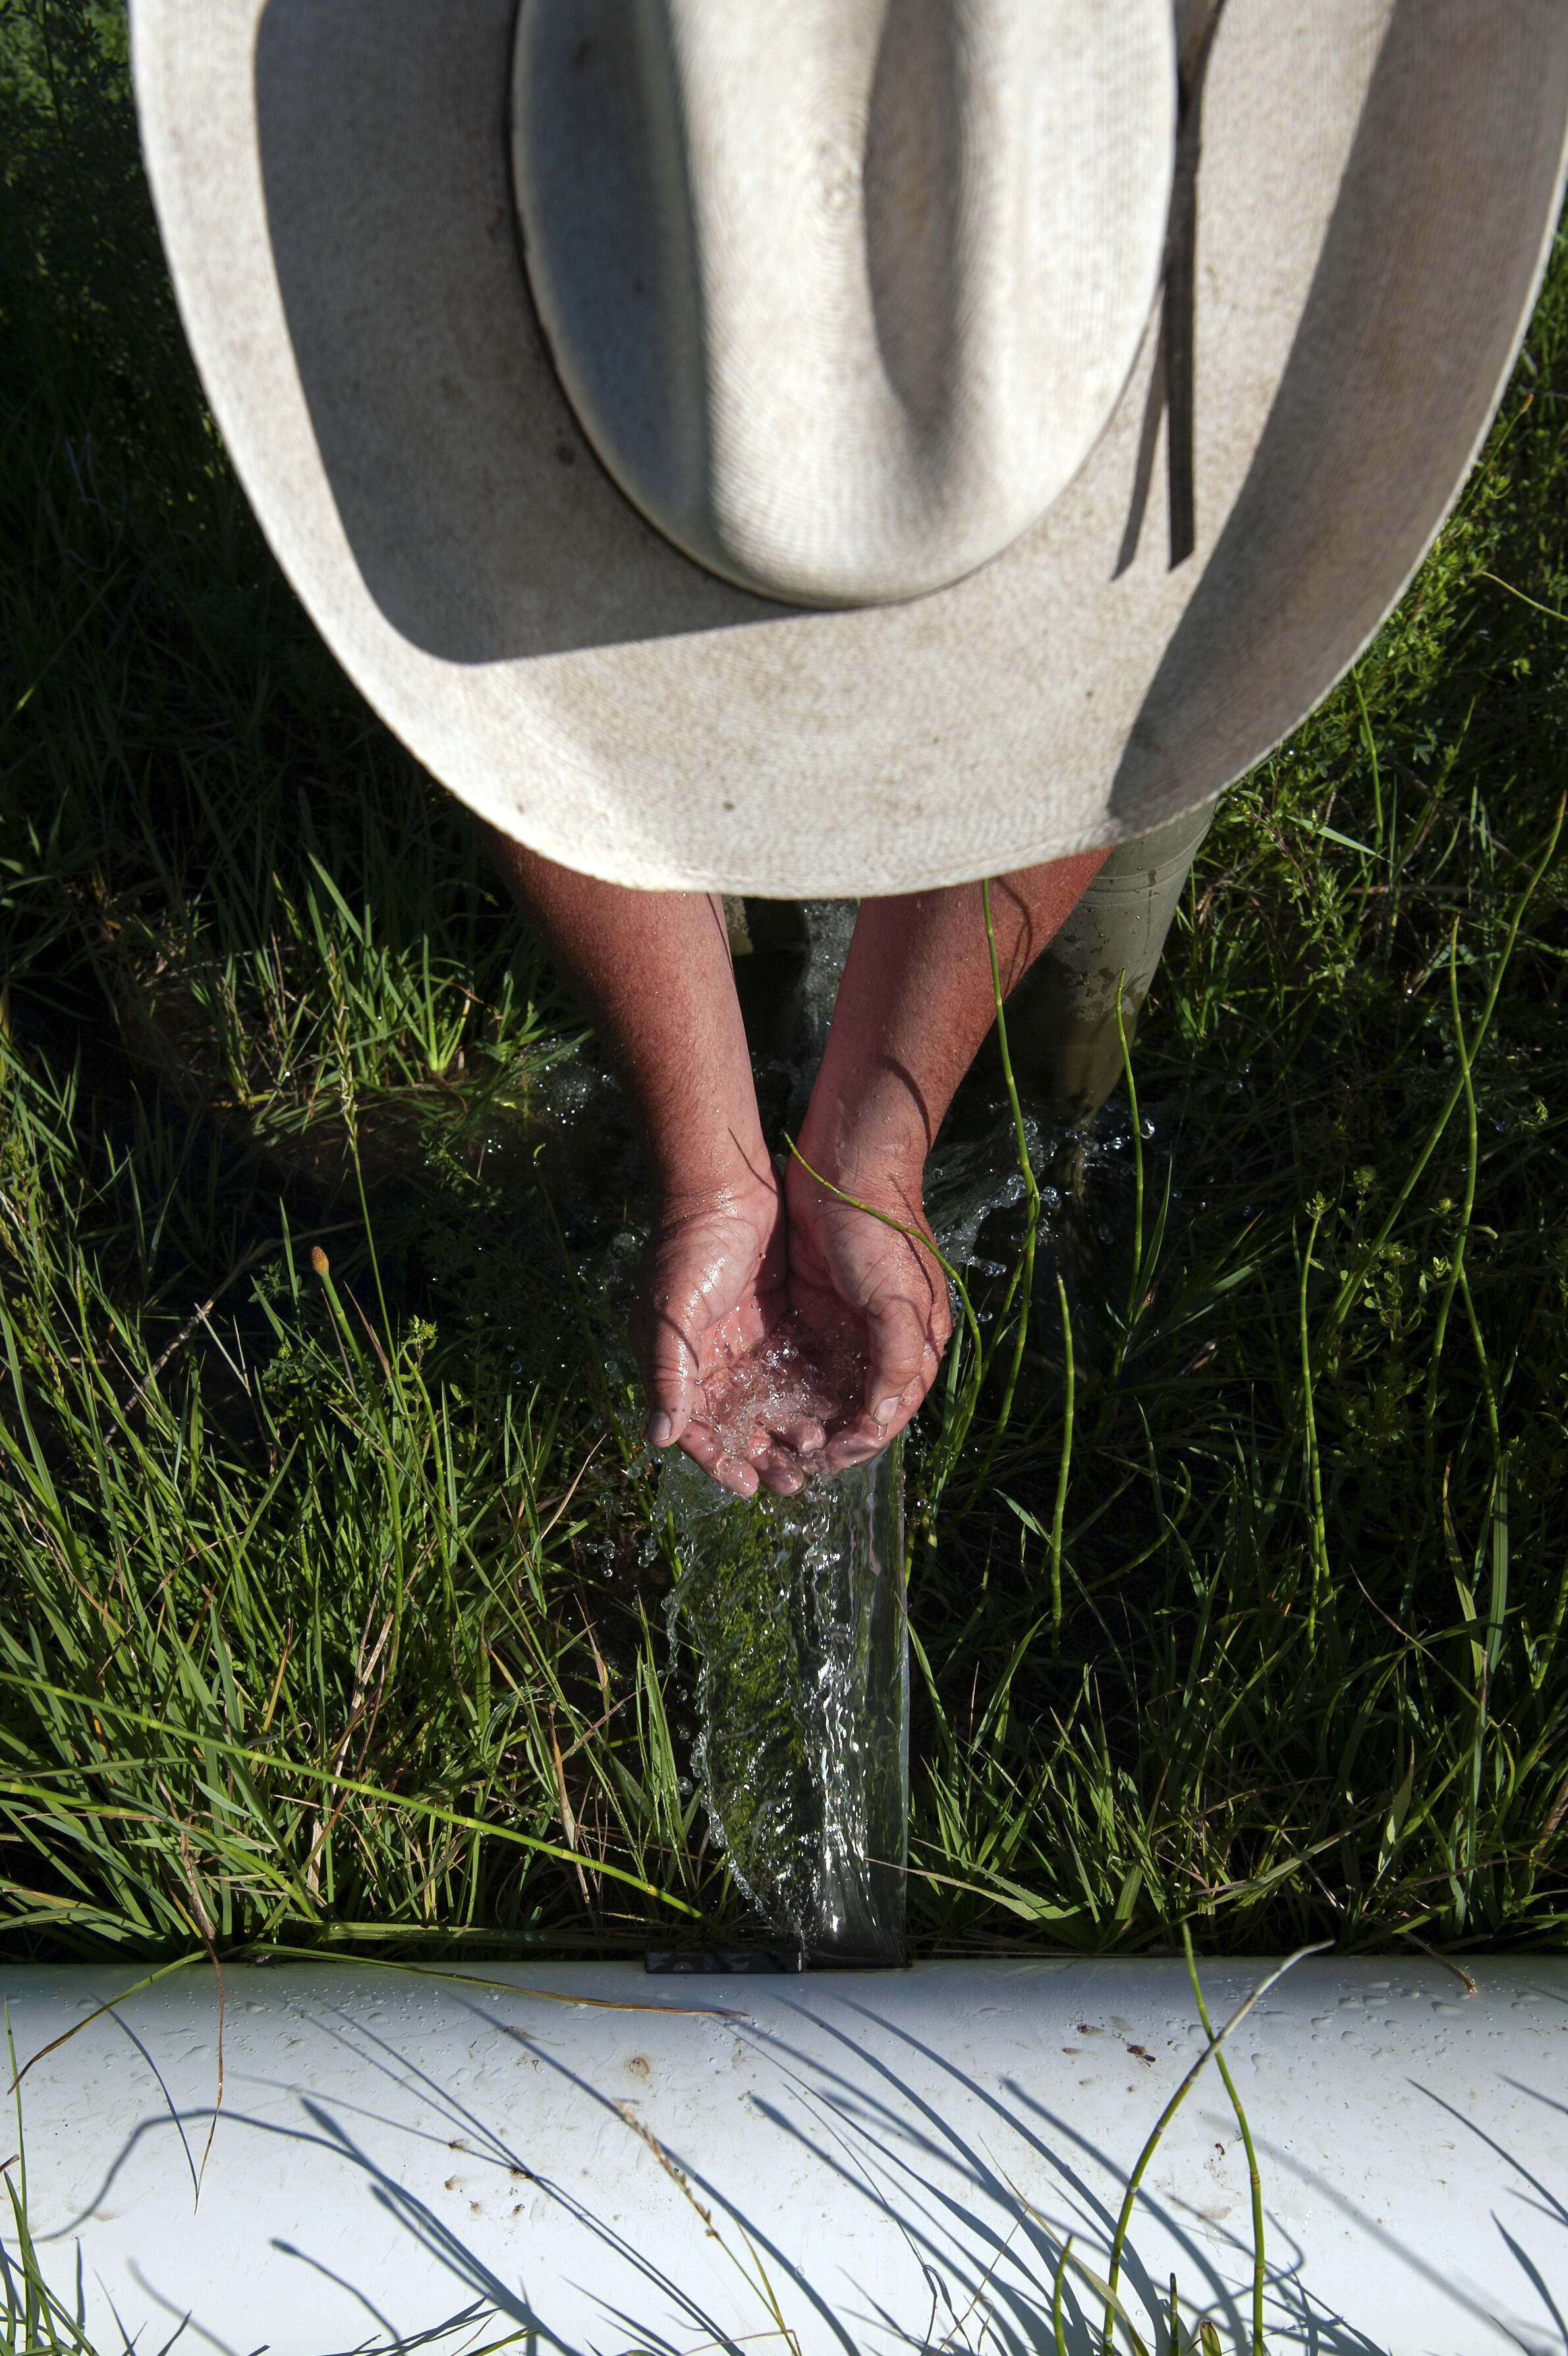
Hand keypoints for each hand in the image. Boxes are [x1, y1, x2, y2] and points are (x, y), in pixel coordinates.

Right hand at [636, 1169, 830, 1496]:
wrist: (725, 1188)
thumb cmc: (688, 1249)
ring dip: (789, 1433)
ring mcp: (746, 1345)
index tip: (748, 1486)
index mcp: (676, 1365)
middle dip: (763, 1456)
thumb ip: (668, 1375)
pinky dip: (807, 1399)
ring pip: (769, 1405)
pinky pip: (793, 1375)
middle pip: (737, 1425)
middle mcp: (710, 1363)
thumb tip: (660, 1438)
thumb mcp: (672, 1314)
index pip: (695, 1429)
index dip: (719, 1460)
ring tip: (815, 1451)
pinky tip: (829, 1417)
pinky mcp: (777, 1325)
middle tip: (794, 1481)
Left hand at [784, 1150, 951, 1471]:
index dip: (861, 1440)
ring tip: (771, 1441)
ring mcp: (843, 1327)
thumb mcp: (898, 1300)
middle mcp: (880, 1343)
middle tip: (792, 1460)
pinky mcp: (809, 1311)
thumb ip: (897, 1361)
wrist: (843, 1167)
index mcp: (915, 1345)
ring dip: (801, 1419)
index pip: (889, 1412)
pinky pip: (797, 1362)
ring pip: (822, 1392)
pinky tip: (760, 1404)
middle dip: (827, 1439)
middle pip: (854, 1410)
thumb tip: (882, 1420)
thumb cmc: (879, 1232)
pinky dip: (783, 1387)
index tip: (828, 1459)